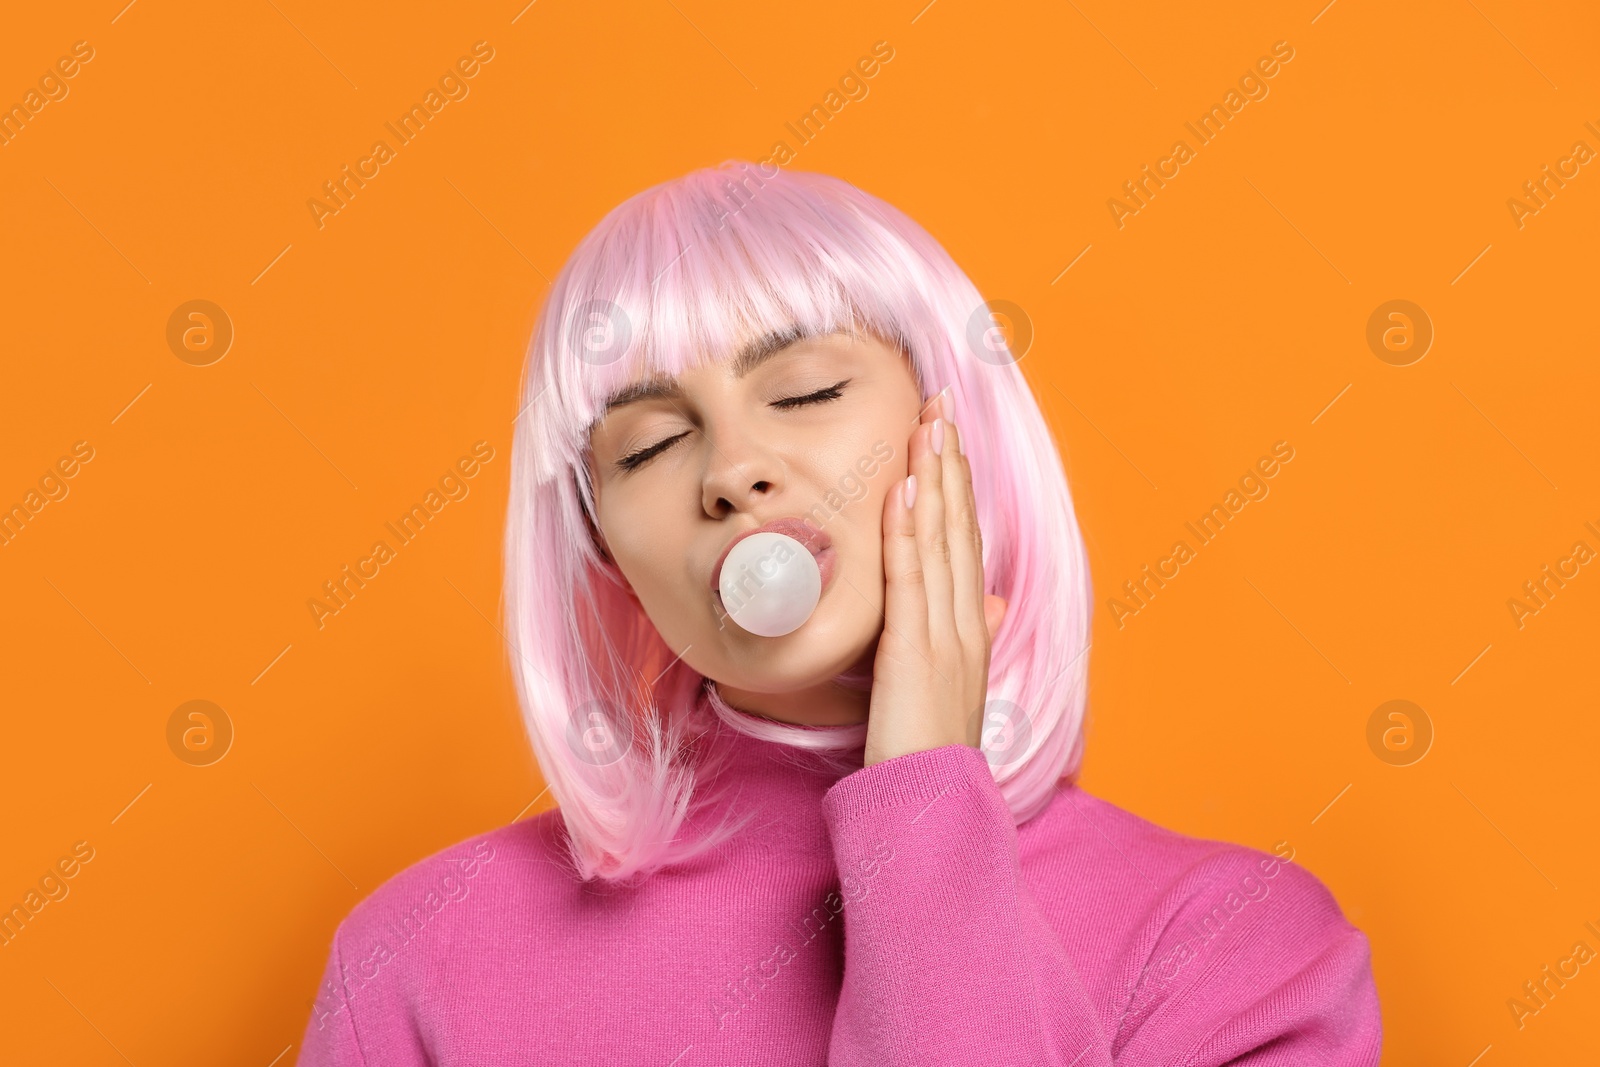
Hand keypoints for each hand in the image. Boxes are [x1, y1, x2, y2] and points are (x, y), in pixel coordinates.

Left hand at [864, 389, 1008, 767]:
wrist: (932, 806)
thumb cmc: (933, 749)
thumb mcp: (956, 685)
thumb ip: (972, 637)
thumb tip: (993, 604)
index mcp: (971, 627)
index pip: (965, 541)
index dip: (958, 485)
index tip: (948, 434)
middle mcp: (965, 623)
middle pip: (959, 527)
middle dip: (950, 462)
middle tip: (940, 403)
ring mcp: (944, 635)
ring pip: (941, 542)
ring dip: (934, 478)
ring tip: (927, 424)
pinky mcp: (915, 652)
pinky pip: (911, 580)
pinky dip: (908, 531)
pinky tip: (904, 490)